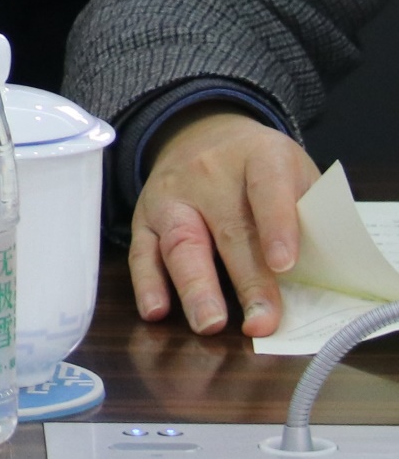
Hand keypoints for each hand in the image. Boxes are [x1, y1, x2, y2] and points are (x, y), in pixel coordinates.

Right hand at [131, 109, 318, 337]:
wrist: (202, 135)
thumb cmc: (262, 167)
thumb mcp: (296, 172)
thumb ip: (308, 214)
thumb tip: (317, 277)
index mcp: (259, 157)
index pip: (268, 187)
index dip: (277, 225)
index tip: (285, 265)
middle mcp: (209, 174)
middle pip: (229, 229)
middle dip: (246, 280)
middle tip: (260, 323)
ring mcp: (171, 195)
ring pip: (180, 243)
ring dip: (195, 287)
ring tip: (209, 323)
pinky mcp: (144, 217)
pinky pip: (141, 251)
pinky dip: (148, 283)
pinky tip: (156, 311)